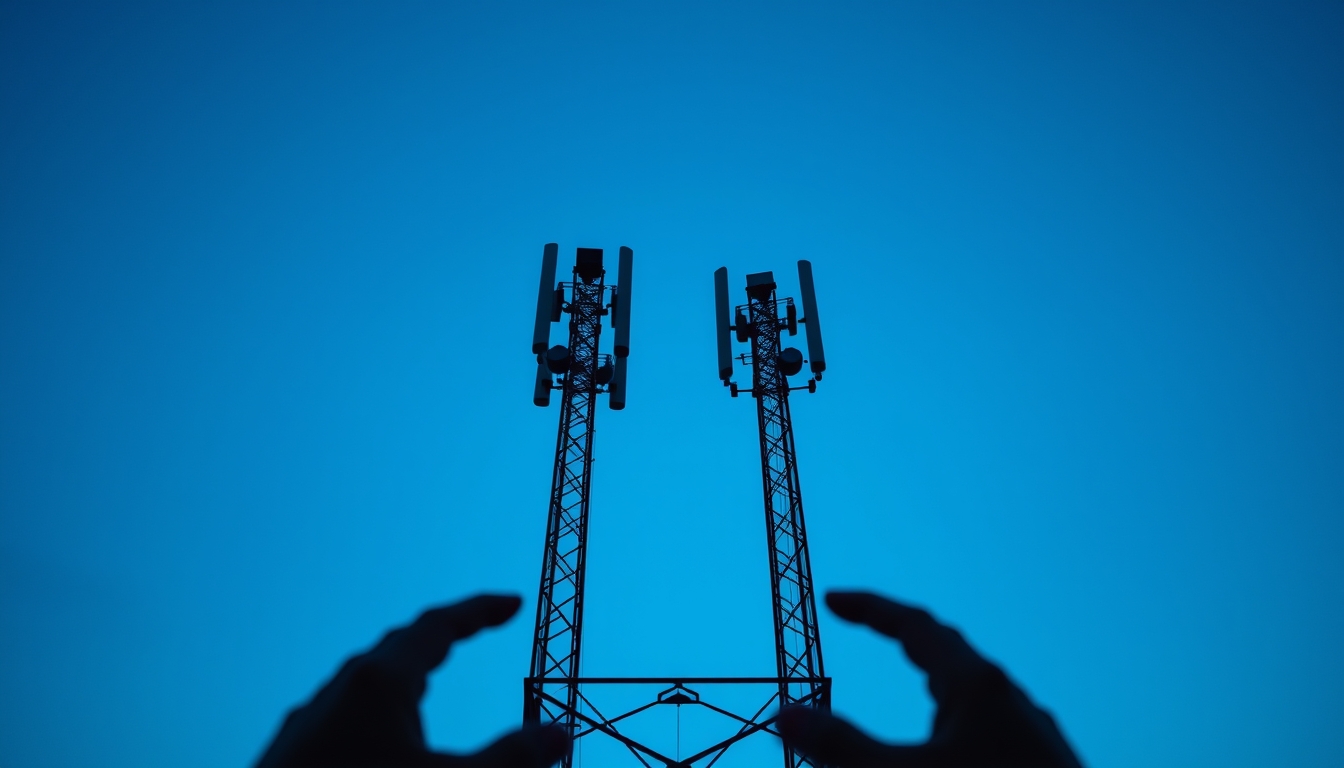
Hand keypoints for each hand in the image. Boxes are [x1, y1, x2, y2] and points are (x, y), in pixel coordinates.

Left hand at [256, 594, 570, 767]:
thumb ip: (508, 761)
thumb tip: (560, 733)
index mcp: (380, 683)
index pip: (437, 626)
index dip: (478, 611)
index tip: (512, 603)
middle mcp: (339, 690)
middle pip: (397, 646)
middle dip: (442, 635)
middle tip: (478, 629)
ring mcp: (308, 721)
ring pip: (362, 680)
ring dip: (403, 671)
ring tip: (428, 679)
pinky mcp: (289, 754)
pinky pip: (342, 711)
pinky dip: (376, 707)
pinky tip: (377, 739)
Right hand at [779, 591, 1082, 767]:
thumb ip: (841, 748)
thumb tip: (784, 712)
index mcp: (978, 687)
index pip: (915, 627)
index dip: (871, 609)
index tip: (832, 600)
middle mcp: (1013, 700)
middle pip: (951, 653)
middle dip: (905, 638)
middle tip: (866, 626)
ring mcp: (1036, 736)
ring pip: (980, 695)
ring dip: (940, 682)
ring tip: (919, 684)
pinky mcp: (1048, 767)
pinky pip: (995, 729)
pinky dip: (962, 723)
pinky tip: (962, 747)